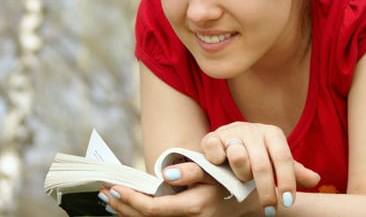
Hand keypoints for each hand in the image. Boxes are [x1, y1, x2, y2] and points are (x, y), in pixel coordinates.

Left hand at [98, 161, 252, 216]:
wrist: (245, 203)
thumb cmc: (228, 182)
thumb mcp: (214, 171)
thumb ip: (192, 171)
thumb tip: (167, 174)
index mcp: (192, 207)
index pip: (152, 209)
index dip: (130, 200)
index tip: (114, 187)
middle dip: (121, 206)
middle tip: (103, 192)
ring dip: (126, 213)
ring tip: (109, 200)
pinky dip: (138, 215)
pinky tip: (127, 208)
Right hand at [201, 122, 320, 213]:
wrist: (229, 139)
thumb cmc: (257, 153)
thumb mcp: (275, 160)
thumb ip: (294, 171)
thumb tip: (316, 180)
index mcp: (273, 134)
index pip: (284, 158)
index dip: (287, 181)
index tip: (288, 202)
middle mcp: (253, 130)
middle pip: (262, 164)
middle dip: (266, 191)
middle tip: (269, 209)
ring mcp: (232, 132)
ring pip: (238, 156)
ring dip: (241, 174)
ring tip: (242, 180)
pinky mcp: (212, 137)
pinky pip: (215, 150)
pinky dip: (218, 161)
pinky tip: (221, 167)